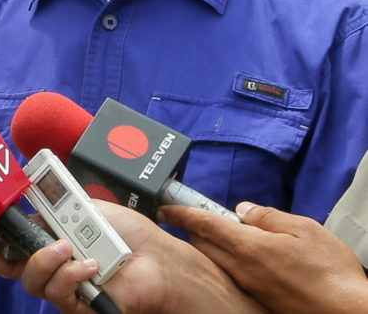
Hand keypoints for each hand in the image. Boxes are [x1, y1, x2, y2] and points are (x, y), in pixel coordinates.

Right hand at [0, 201, 264, 313]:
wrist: (160, 259)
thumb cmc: (132, 235)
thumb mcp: (89, 208)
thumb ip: (58, 203)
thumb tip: (31, 192)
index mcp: (50, 238)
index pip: (10, 242)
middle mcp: (53, 264)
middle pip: (9, 267)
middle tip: (6, 243)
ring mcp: (65, 286)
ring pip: (32, 281)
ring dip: (45, 261)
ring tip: (69, 248)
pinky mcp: (79, 305)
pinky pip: (59, 295)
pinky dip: (70, 276)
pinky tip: (90, 266)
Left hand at [163, 202, 367, 313]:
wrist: (347, 312)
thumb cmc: (331, 272)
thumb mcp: (305, 229)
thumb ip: (268, 216)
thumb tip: (243, 209)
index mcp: (248, 246)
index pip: (203, 224)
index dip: (180, 213)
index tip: (164, 208)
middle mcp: (241, 268)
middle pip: (203, 243)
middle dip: (197, 229)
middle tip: (203, 220)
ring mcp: (247, 286)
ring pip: (217, 261)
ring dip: (215, 247)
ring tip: (231, 238)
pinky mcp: (257, 298)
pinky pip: (233, 276)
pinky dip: (231, 263)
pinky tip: (250, 260)